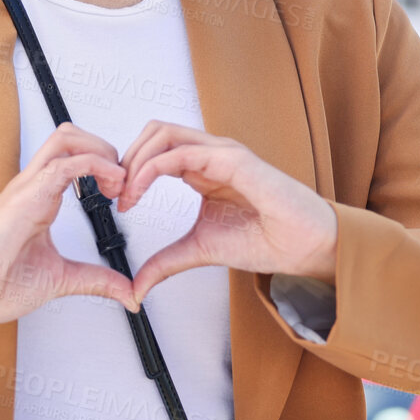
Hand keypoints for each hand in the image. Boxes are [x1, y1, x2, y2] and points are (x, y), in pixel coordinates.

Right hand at [0, 123, 140, 335]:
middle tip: (122, 180)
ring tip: (117, 180)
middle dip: (104, 148)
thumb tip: (126, 291)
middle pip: (70, 135)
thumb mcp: (61, 279)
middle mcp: (31, 186)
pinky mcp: (24, 198)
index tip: (122, 193)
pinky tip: (111, 184)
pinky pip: (63, 165)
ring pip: (65, 138)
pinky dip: (94, 166)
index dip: (103, 165)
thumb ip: (95, 280)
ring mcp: (26, 188)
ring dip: (99, 150)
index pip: (72, 156)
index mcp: (38, 198)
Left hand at [118, 122, 337, 304]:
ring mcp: (221, 152)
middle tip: (114, 193)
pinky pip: (181, 153)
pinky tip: (140, 191)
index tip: (117, 202)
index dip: (129, 170)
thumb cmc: (266, 239)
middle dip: (126, 158)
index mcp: (202, 168)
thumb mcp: (200, 251)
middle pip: (153, 132)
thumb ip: (166, 263)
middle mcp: (210, 153)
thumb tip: (137, 286)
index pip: (154, 150)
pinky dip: (152, 168)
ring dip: (135, 160)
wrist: (304, 246)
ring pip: (162, 132)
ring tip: (126, 193)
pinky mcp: (232, 160)